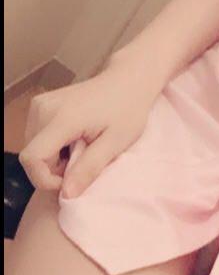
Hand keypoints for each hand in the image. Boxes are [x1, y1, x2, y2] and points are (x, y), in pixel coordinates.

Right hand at [19, 65, 158, 196]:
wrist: (129, 79)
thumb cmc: (128, 109)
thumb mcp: (116, 142)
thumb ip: (89, 168)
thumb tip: (67, 194)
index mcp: (63, 118)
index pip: (32, 158)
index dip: (46, 179)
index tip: (72, 180)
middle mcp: (44, 109)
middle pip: (32, 155)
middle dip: (54, 170)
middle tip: (84, 164)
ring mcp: (40, 104)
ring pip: (34, 148)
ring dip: (54, 159)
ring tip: (83, 150)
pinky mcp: (41, 104)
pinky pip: (37, 137)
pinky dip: (53, 147)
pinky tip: (75, 141)